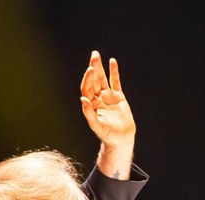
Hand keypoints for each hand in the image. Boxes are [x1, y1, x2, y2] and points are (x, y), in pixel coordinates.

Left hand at [80, 51, 135, 178]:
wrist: (121, 139)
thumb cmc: (108, 135)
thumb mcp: (97, 126)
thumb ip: (89, 113)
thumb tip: (83, 99)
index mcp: (91, 104)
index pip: (87, 87)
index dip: (88, 78)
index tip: (91, 70)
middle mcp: (98, 98)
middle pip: (94, 80)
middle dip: (93, 68)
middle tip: (94, 56)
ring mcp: (108, 96)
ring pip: (102, 79)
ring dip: (99, 68)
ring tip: (97, 55)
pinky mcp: (118, 97)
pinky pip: (115, 82)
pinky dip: (114, 72)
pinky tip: (112, 62)